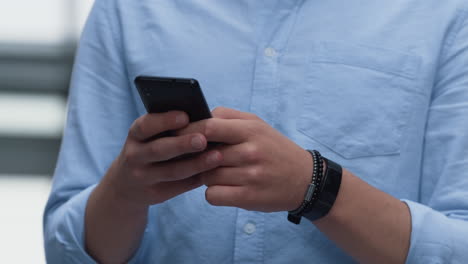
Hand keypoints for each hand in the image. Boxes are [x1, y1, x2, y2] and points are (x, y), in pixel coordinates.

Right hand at [101, 111, 222, 208]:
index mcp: (135, 135)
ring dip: (197, 164)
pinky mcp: (156, 194)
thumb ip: (170, 128)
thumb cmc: (151, 148)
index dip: (164, 121)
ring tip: (217, 156)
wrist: (129, 184)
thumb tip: (204, 119)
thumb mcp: (150, 136)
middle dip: (182, 144)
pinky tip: (215, 171)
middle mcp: (135, 156)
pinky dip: (198, 177)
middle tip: (203, 139)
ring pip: (173, 171)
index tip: (185, 116)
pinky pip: (180, 186)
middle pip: (159, 150)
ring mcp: (143, 178)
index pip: (145, 126)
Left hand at [177, 107, 312, 211]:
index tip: (179, 135)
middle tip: (199, 158)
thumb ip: (228, 117)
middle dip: (196, 156)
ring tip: (219, 173)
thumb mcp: (257, 124)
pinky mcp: (248, 197)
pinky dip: (213, 193)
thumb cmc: (274, 149)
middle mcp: (250, 152)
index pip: (209, 127)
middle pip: (203, 154)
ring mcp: (249, 176)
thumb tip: (199, 117)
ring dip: (206, 175)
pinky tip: (223, 188)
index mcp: (250, 130)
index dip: (189, 131)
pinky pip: (212, 195)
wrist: (305, 179)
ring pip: (206, 175)